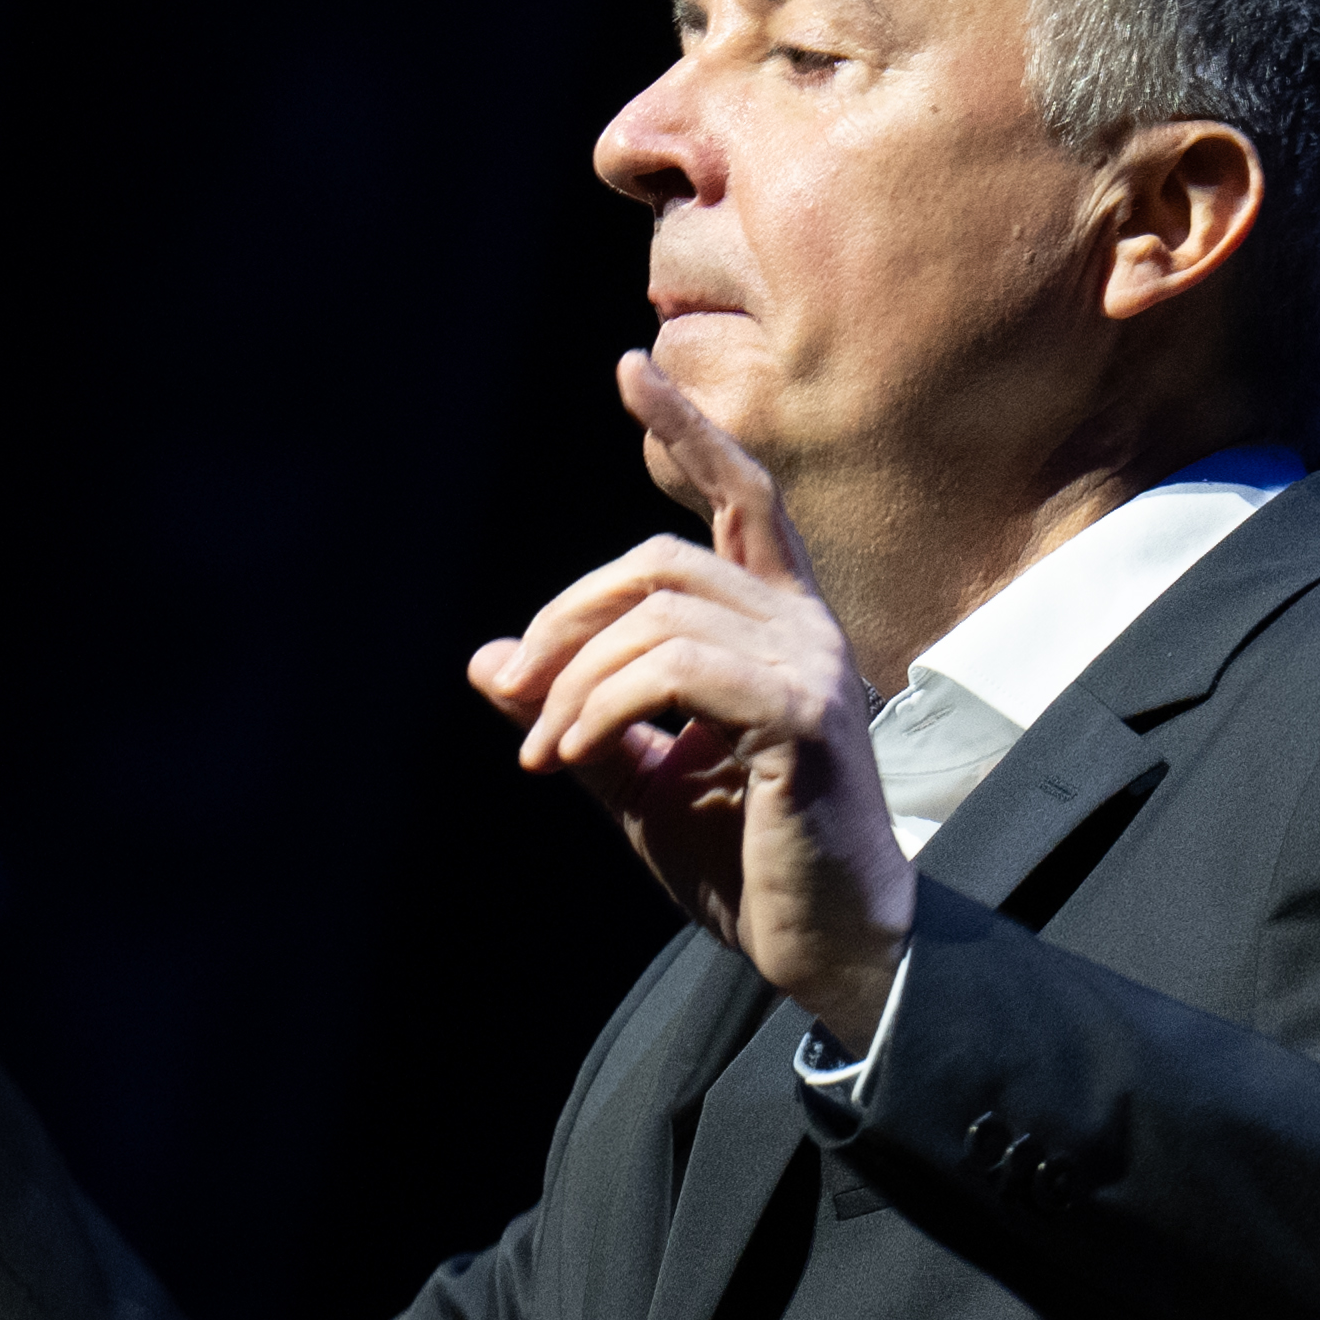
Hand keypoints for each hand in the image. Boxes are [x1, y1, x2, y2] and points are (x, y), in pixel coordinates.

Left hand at [468, 353, 911, 1036]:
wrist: (831, 951)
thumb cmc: (752, 867)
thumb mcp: (643, 782)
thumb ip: (578, 714)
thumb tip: (488, 663)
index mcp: (783, 629)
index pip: (741, 499)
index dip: (689, 431)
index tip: (633, 368)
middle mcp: (808, 630)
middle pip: (660, 561)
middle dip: (567, 619)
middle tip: (518, 697)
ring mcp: (814, 668)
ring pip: (658, 616)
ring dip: (574, 684)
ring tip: (546, 753)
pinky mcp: (805, 717)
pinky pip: (677, 670)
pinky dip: (602, 707)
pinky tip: (573, 756)